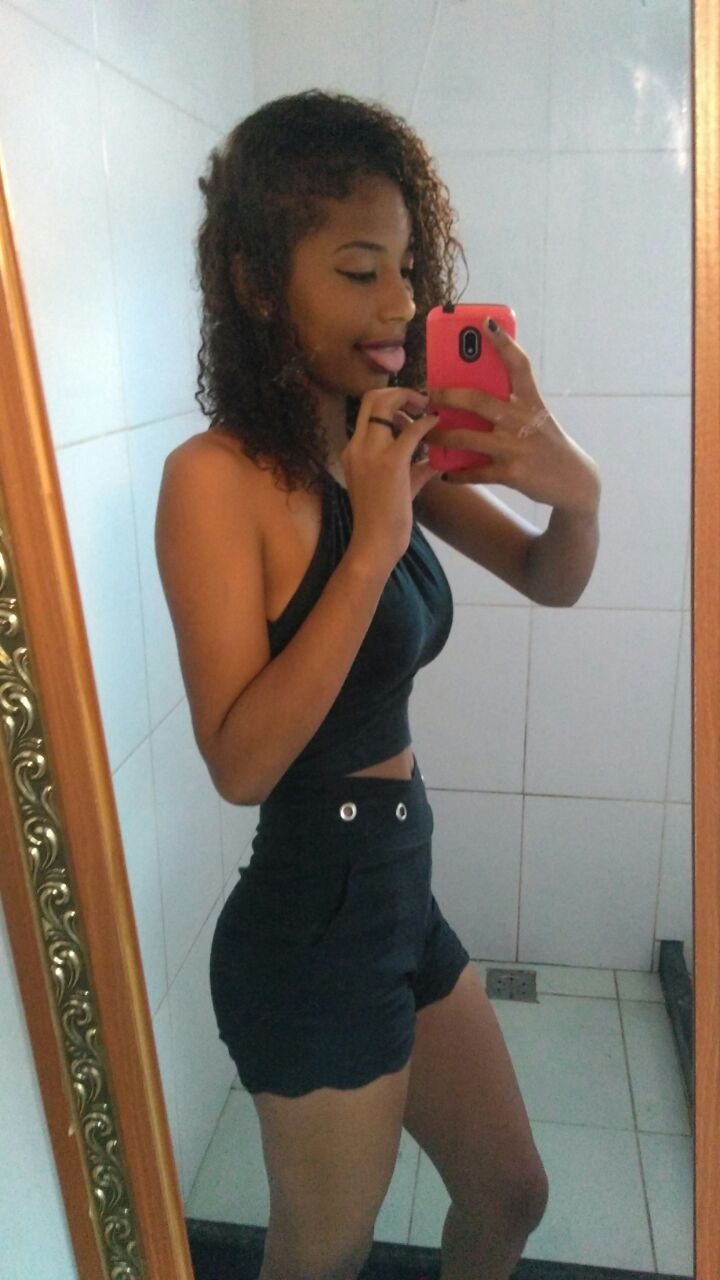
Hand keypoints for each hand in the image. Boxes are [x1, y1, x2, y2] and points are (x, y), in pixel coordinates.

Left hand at [425, 319, 600, 515]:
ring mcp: (515, 447)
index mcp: (531, 401)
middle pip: (477, 400)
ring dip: (440, 436)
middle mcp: (522, 420)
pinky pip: (474, 472)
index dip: (504, 342)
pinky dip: (456, 473)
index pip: (519, 365)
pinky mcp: (511, 473)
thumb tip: (472, 395)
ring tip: (425, 434)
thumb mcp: (537, 418)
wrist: (573, 481)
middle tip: (429, 394)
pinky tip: (445, 473)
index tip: (486, 323)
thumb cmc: (547, 444)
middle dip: (447, 395)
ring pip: (466, 437)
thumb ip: (512, 405)